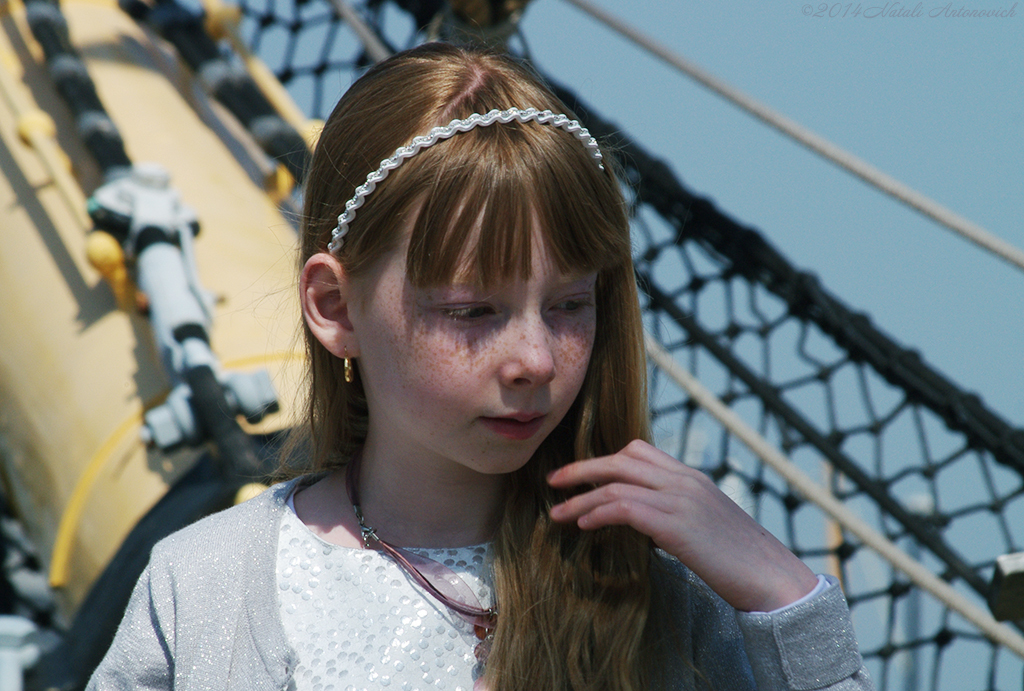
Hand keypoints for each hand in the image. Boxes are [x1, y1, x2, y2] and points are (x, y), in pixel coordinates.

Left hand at [547, 439, 817, 611]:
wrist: (772, 577)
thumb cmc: (740, 560)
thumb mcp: (707, 524)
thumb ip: (677, 512)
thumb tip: (646, 521)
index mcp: (692, 478)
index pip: (640, 450)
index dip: (605, 459)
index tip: (581, 475)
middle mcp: (684, 481)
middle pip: (621, 459)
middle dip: (582, 469)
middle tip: (555, 482)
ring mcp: (680, 500)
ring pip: (616, 483)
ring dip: (581, 498)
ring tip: (558, 515)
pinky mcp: (676, 524)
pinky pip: (625, 507)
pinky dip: (598, 513)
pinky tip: (584, 525)